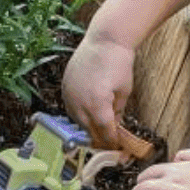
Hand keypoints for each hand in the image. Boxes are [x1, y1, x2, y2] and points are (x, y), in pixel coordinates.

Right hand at [61, 26, 135, 150]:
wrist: (104, 38)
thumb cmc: (118, 62)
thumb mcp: (123, 92)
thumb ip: (118, 113)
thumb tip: (115, 128)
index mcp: (97, 105)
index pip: (104, 134)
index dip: (112, 144)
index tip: (119, 150)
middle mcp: (79, 102)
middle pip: (89, 132)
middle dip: (101, 140)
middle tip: (111, 144)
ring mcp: (69, 94)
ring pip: (78, 122)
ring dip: (89, 128)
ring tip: (100, 130)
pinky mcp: (65, 86)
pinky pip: (70, 108)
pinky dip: (80, 115)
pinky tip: (89, 114)